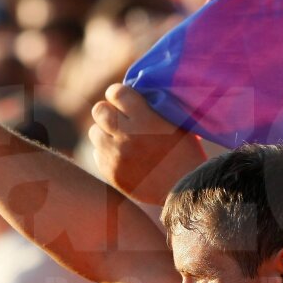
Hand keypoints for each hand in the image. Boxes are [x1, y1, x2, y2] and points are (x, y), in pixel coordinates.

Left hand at [88, 83, 205, 205]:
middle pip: (99, 110)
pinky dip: (107, 153)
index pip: (116, 92)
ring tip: (121, 139)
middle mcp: (126, 134)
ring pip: (94, 132)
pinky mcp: (111, 173)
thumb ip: (154, 107)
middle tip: (119, 119)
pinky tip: (122, 157)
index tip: (123, 99)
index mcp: (145, 118)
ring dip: (106, 133)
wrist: (187, 190)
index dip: (118, 93)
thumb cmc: (186, 153)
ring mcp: (116, 155)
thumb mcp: (177, 122)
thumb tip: (136, 92)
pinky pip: (97, 154)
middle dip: (108, 111)